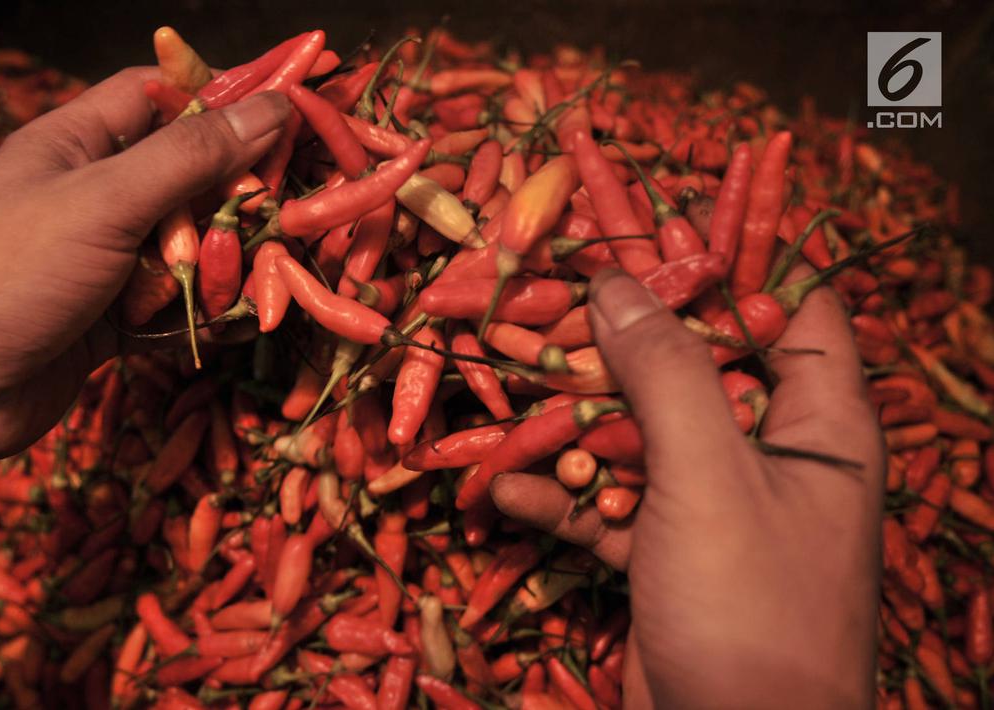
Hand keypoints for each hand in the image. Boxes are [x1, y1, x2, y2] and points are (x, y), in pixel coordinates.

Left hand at [0, 70, 288, 459]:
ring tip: (267, 279)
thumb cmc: (6, 273)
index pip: (157, 97)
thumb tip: (271, 108)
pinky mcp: (106, 322)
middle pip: (182, 178)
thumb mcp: (104, 201)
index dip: (220, 99)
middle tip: (288, 212)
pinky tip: (240, 325)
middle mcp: (88, 196)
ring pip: (184, 249)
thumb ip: (191, 157)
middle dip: (234, 196)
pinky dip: (203, 315)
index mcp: (73, 144)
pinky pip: (170, 307)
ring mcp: (97, 262)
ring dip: (223, 265)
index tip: (289, 114)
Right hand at [491, 269, 883, 708]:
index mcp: (820, 426)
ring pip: (636, 432)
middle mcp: (768, 456)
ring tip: (507, 377)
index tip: (658, 219)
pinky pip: (605, 502)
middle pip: (695, 364)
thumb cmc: (752, 611)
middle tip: (553, 289)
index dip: (734, 259)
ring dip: (571, 417)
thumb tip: (617, 284)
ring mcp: (711, 506)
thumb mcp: (710, 478)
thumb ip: (667, 373)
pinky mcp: (663, 552)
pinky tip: (499, 490)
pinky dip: (557, 495)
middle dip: (622, 336)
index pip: (792, 308)